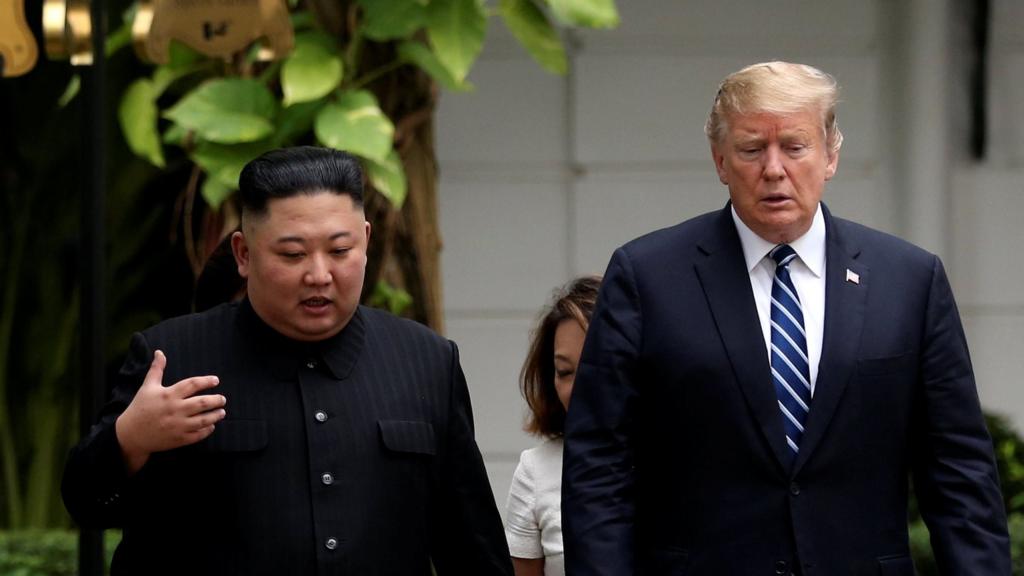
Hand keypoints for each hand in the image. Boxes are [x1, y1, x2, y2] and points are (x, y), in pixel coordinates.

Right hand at [115, 350, 226, 473]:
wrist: (130, 435)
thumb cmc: (140, 408)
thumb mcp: (147, 387)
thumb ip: (157, 369)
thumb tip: (159, 352)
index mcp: (168, 395)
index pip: (192, 384)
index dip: (206, 381)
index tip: (215, 380)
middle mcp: (175, 409)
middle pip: (202, 403)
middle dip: (216, 400)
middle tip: (222, 399)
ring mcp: (177, 425)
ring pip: (203, 420)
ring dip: (215, 415)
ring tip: (222, 412)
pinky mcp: (178, 439)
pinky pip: (197, 435)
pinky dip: (207, 430)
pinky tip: (211, 426)